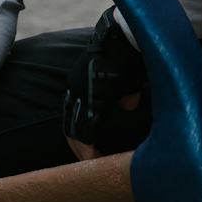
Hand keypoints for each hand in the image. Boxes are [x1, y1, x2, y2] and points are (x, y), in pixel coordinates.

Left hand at [61, 7, 150, 158]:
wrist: (131, 36)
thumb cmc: (132, 52)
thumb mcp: (126, 77)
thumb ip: (124, 91)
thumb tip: (128, 104)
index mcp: (82, 80)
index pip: (76, 112)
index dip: (81, 132)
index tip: (89, 148)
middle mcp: (76, 86)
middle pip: (70, 123)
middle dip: (77, 145)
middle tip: (86, 163)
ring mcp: (80, 92)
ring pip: (74, 130)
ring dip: (81, 150)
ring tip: (91, 165)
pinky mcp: (89, 99)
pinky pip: (85, 130)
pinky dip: (88, 148)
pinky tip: (95, 159)